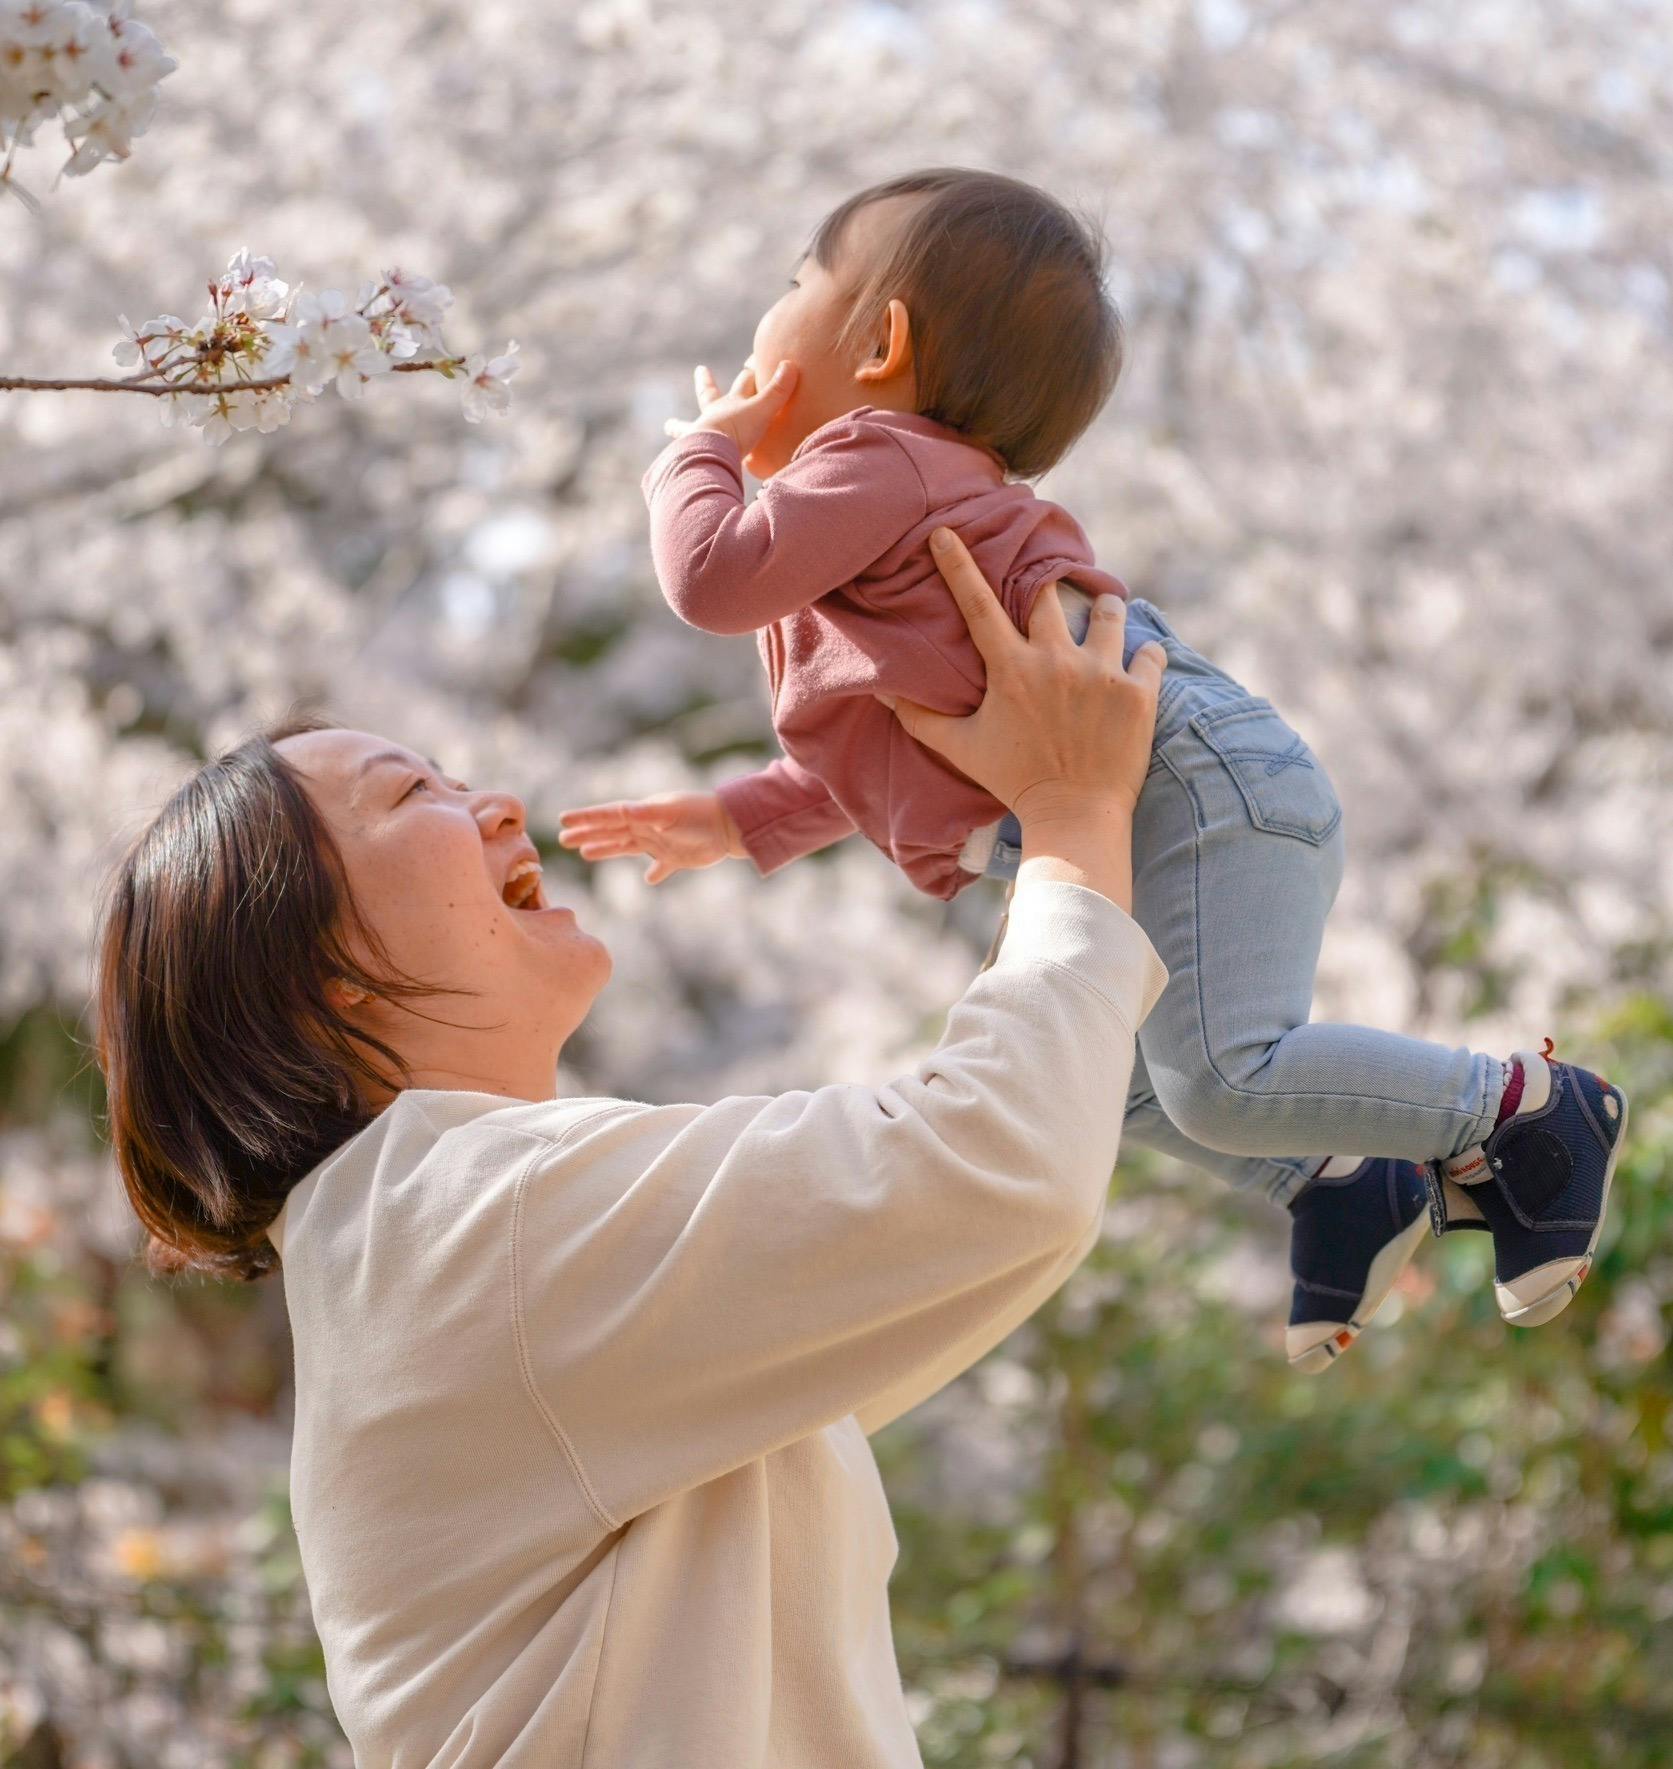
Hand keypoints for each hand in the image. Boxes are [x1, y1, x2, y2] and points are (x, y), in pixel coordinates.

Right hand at [557, 791, 747, 886]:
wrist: (730, 827)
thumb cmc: (699, 815)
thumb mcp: (669, 812)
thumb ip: (646, 813)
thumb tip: (622, 810)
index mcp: (643, 814)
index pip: (608, 816)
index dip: (585, 819)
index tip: (563, 821)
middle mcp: (648, 827)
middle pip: (611, 832)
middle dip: (588, 835)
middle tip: (563, 840)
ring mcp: (661, 842)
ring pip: (627, 847)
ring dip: (607, 850)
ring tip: (587, 854)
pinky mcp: (677, 858)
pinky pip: (661, 867)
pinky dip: (654, 873)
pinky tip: (648, 880)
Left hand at [663, 359, 797, 460]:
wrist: (711, 454)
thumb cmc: (736, 430)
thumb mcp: (762, 409)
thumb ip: (777, 391)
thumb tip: (790, 364)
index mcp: (731, 404)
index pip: (744, 382)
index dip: (751, 373)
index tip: (751, 364)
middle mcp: (713, 416)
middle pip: (710, 396)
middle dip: (708, 385)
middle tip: (700, 371)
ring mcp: (701, 435)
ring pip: (688, 427)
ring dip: (680, 425)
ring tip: (668, 425)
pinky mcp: (695, 457)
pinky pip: (686, 454)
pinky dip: (680, 455)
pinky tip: (672, 465)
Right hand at [880, 529, 1166, 824]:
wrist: (1074, 818)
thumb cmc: (1014, 781)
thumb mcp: (961, 749)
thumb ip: (921, 719)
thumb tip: (884, 694)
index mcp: (1011, 669)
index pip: (978, 604)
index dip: (958, 564)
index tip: (946, 531)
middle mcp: (1057, 660)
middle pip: (1052, 592)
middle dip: (1051, 584)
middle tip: (1054, 592)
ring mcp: (1102, 673)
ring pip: (1110, 611)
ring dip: (1105, 612)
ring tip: (1103, 625)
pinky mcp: (1139, 692)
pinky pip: (1150, 652)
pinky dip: (1144, 656)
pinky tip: (1137, 668)